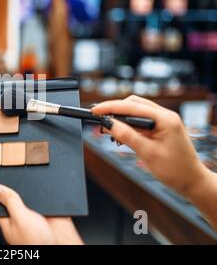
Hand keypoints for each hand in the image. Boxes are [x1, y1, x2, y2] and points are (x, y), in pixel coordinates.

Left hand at [0, 183, 82, 244]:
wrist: (63, 246)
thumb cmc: (38, 243)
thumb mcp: (19, 218)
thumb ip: (9, 201)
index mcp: (9, 220)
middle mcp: (21, 216)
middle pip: (16, 195)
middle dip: (17, 185)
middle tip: (15, 170)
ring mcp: (36, 212)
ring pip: (31, 193)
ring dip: (33, 187)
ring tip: (33, 178)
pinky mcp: (50, 209)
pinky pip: (46, 195)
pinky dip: (46, 189)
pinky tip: (46, 184)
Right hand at [91, 95, 208, 196]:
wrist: (191, 181)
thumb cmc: (176, 169)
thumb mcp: (147, 152)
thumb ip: (127, 136)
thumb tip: (109, 124)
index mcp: (165, 118)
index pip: (131, 106)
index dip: (110, 107)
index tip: (95, 111)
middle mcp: (165, 116)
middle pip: (133, 104)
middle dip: (114, 110)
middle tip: (99, 120)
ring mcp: (163, 121)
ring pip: (135, 112)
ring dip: (120, 118)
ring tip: (108, 130)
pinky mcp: (160, 128)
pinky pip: (140, 121)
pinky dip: (127, 126)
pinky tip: (120, 134)